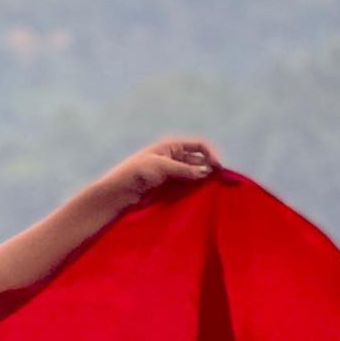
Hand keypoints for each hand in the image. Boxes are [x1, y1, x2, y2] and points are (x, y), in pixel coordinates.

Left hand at [93, 137, 222, 213]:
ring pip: (194, 174)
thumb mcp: (162, 167)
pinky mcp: (169, 187)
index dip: (210, 154)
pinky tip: (201, 194)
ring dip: (202, 180)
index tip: (217, 167)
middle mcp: (174, 157)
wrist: (120, 192)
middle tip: (219, 180)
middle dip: (208, 168)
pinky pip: (186, 186)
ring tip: (212, 188)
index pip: (198, 146)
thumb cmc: (137, 173)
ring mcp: (172, 173)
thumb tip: (206, 172)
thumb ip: (184, 169)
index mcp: (172, 146)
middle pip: (198, 161)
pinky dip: (194, 189)